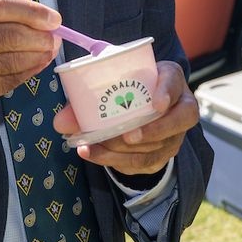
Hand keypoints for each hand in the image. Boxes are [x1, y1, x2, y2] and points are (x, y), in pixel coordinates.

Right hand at [0, 0, 60, 144]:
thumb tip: (28, 2)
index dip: (30, 12)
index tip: (53, 17)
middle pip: (4, 35)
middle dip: (37, 36)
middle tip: (55, 36)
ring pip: (8, 60)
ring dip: (36, 55)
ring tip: (50, 49)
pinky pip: (6, 80)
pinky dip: (28, 72)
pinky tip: (39, 64)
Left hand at [53, 60, 196, 174]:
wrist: (138, 106)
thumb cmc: (126, 88)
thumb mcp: (112, 83)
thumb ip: (87, 98)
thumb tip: (61, 123)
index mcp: (170, 78)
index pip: (175, 81)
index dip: (167, 92)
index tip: (156, 103)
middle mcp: (180, 107)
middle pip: (179, 120)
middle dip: (154, 130)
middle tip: (128, 135)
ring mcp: (175, 134)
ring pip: (159, 145)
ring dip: (127, 149)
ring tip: (95, 146)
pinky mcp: (162, 154)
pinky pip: (144, 162)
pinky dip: (116, 160)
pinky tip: (93, 154)